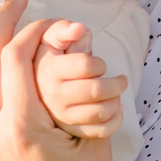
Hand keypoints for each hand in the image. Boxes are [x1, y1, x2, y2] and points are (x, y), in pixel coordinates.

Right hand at [36, 22, 124, 140]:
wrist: (38, 84)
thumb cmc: (53, 56)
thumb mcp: (53, 38)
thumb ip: (65, 30)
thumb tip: (79, 29)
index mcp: (49, 70)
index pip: (87, 66)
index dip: (100, 63)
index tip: (100, 64)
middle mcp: (52, 96)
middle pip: (96, 90)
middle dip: (117, 83)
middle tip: (122, 80)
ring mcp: (62, 116)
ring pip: (101, 111)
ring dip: (117, 101)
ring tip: (117, 94)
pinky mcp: (72, 131)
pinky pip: (102, 131)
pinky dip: (116, 120)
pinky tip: (116, 109)